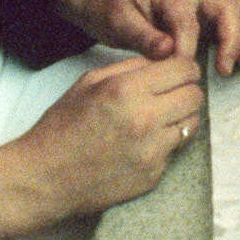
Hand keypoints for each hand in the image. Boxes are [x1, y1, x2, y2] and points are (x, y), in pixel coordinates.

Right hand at [0, 54, 202, 239]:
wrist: (44, 178)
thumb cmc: (62, 128)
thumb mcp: (89, 83)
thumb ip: (130, 68)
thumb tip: (163, 61)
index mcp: (127, 90)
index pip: (185, 68)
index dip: (184, 68)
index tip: (178, 73)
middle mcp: (145, 119)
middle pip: (195, 96)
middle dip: (186, 91)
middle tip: (170, 95)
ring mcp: (152, 150)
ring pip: (192, 123)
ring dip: (180, 118)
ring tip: (158, 119)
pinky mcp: (154, 174)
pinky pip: (176, 150)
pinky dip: (165, 144)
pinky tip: (143, 144)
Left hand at [56, 0, 239, 76]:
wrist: (109, 3)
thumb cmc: (113, 10)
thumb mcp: (119, 22)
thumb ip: (143, 36)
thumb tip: (168, 51)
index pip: (189, 19)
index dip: (189, 46)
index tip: (183, 69)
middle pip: (226, 8)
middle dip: (231, 38)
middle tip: (225, 69)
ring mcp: (203, 3)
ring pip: (237, 12)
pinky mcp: (208, 17)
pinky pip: (234, 22)